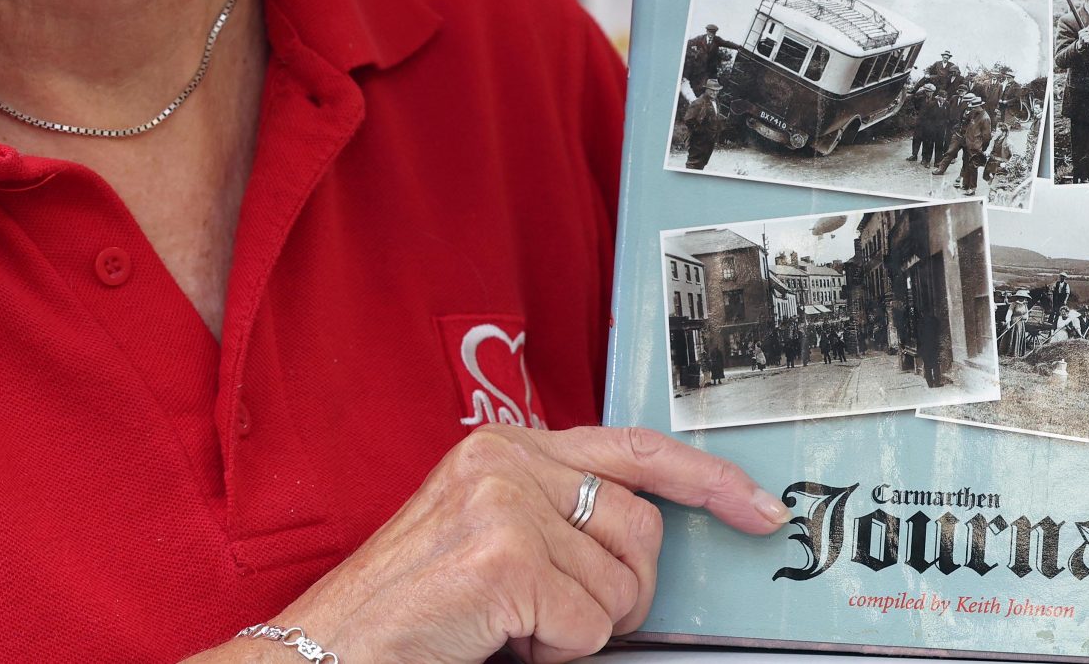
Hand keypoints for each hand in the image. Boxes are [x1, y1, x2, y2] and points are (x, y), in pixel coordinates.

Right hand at [268, 424, 785, 663]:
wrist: (331, 649)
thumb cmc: (409, 606)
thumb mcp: (486, 532)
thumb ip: (557, 514)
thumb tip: (646, 540)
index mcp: (505, 446)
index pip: (631, 447)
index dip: (705, 480)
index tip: (756, 509)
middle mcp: (504, 459)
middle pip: (641, 529)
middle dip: (625, 593)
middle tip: (562, 619)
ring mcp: (502, 503)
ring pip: (619, 586)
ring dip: (579, 630)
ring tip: (513, 625)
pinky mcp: (502, 558)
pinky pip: (588, 626)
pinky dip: (555, 652)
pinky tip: (501, 639)